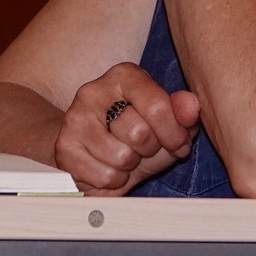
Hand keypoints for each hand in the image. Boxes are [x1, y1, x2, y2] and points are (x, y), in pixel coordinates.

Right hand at [54, 62, 199, 194]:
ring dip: (131, 166)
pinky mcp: (64, 148)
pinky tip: (109, 167)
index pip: (158, 106)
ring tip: (125, 157)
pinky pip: (104, 176)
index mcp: (125, 75)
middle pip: (140, 133)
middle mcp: (94, 90)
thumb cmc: (135, 134)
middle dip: (150, 150)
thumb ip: (184, 113)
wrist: (91, 150)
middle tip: (144, 149)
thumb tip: (191, 105)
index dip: (174, 134)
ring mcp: (75, 118)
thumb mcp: (167, 123)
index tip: (176, 142)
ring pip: (121, 157)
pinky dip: (114, 181)